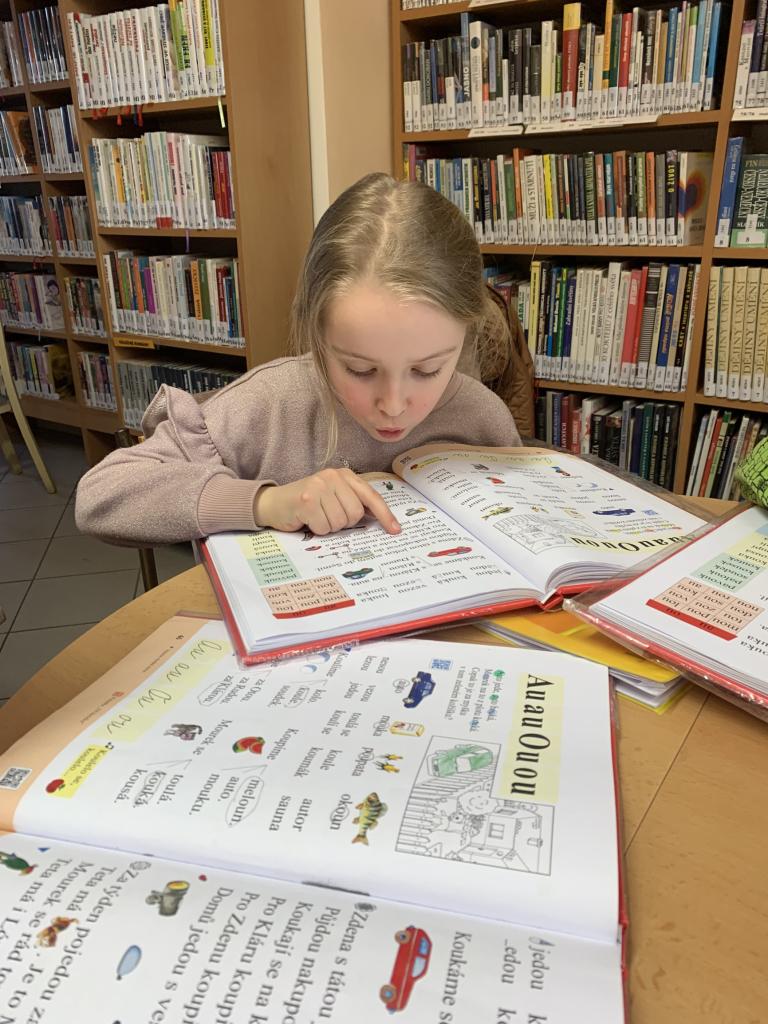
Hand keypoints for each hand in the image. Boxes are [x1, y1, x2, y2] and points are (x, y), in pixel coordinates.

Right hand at [253, 469, 400, 535]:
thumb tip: (380, 518)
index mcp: (343, 475)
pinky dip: (317, 530)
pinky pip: (324, 527)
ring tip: (317, 517)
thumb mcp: (334, 496)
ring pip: (340, 522)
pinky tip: (308, 520)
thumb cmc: (308, 503)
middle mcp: (332, 477)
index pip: (370, 496)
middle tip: (329, 517)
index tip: (395, 530)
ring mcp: (318, 487)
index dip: (384, 515)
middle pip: (356, 513)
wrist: (274, 503)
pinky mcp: (306, 501)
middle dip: (344, 522)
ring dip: (329, 527)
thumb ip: (354, 502)